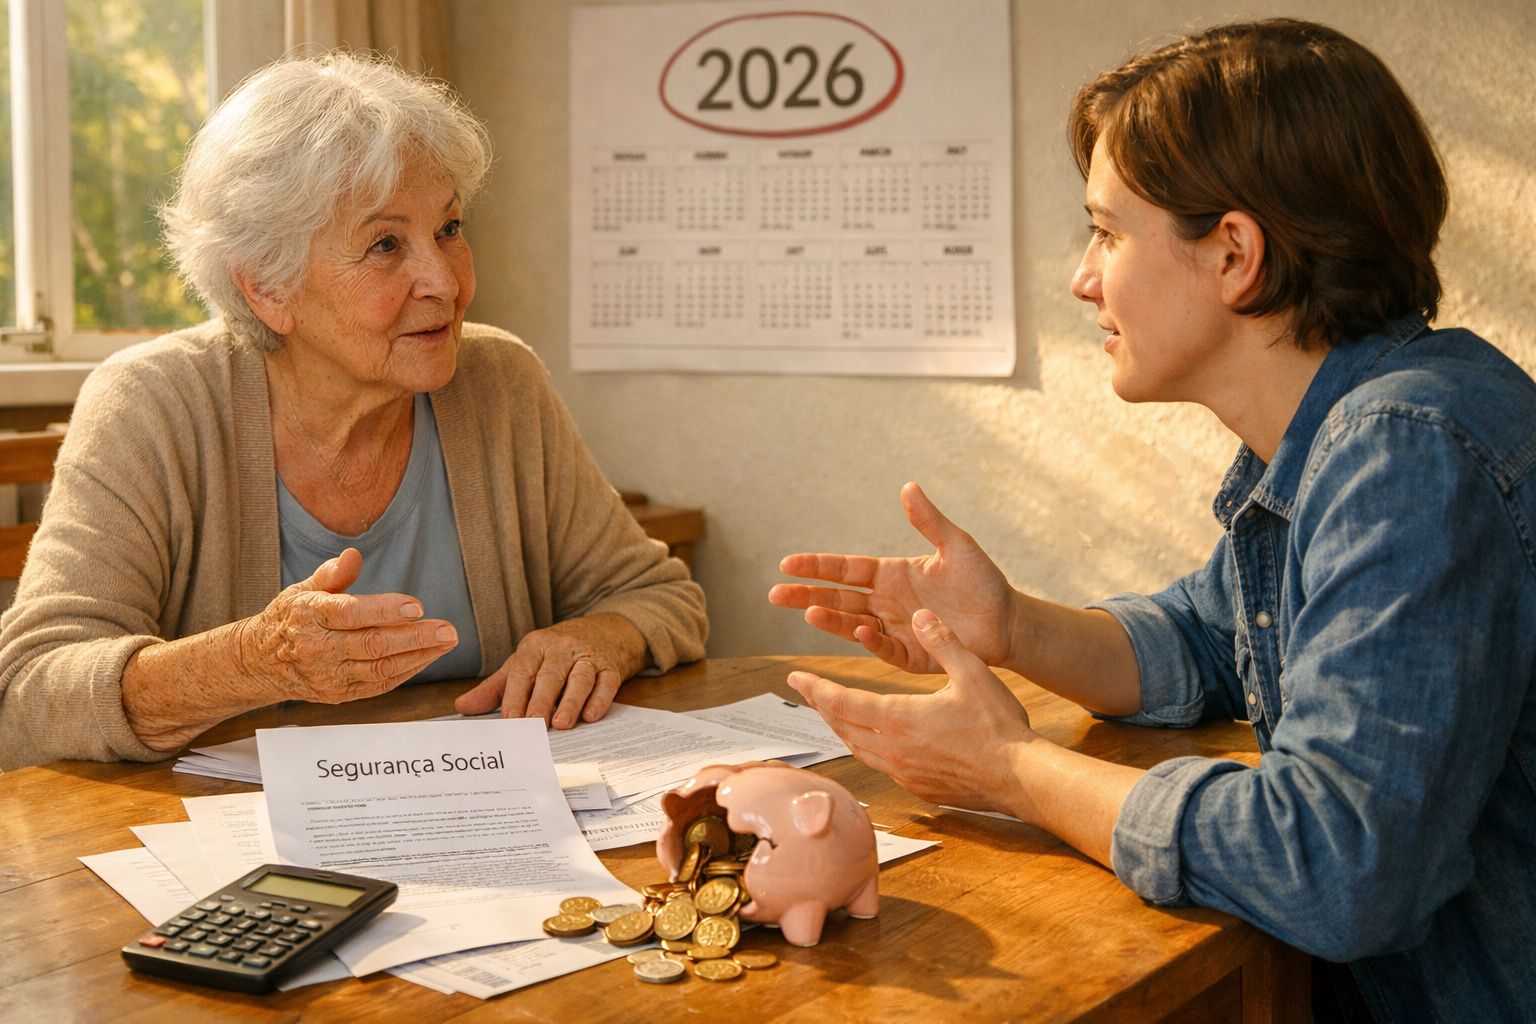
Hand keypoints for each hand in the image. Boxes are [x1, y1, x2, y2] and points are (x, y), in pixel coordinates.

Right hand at [236, 548, 457, 702]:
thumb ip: (332, 574)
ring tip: (446, 642)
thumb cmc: (290, 618)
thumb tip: (354, 555)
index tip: (416, 606)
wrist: (260, 662)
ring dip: (419, 656)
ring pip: (380, 668)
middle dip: (415, 638)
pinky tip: (427, 657)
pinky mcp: (338, 694)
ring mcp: (328, 675)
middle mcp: (318, 647)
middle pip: (372, 644)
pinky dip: (406, 672)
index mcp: (309, 615)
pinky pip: (378, 685)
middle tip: (448, 630)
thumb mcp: (303, 589)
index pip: (350, 613)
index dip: (385, 610)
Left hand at [454, 614, 645, 727]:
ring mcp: (588, 656)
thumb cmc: (554, 655)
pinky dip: (599, 699)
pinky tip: (591, 716)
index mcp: (535, 646)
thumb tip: (462, 708)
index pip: (523, 671)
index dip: (516, 697)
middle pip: (551, 675)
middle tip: (533, 727)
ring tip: (561, 724)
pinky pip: (606, 683)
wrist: (602, 633)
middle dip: (541, 702)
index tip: (510, 722)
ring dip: (571, 701)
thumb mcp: (524, 664)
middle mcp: (562, 648)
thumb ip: (494, 688)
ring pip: (579, 678)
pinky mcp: (611, 667)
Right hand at [770, 482, 1019, 672]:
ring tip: (807, 612)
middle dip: (805, 594)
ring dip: (830, 619)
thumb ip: (929, 521)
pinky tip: (860, 631)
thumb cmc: (982, 581)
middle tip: (774, 594)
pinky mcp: (911, 654)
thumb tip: (908, 486)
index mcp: (891, 574)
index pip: (845, 569)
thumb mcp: (955, 545)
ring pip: (853, 624)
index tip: (787, 563)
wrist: (1007, 621)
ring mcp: (896, 629)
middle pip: (838, 598)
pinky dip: (871, 641)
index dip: (817, 566)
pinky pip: (886, 648)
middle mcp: (886, 602)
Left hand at [788, 608, 1036, 813]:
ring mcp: (905, 772)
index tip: (795, 677)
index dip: (816, 689)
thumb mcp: (973, 673)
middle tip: (809, 691)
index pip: (841, 702)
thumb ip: (943, 641)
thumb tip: (920, 614)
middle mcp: (893, 749)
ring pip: (858, 749)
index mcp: (900, 718)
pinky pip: (880, 767)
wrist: (1021, 778)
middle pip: (842, 727)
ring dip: (841, 729)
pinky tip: (874, 742)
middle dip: (822, 707)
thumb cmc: (999, 726)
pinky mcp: (918, 788)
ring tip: (833, 714)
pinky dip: (867, 749)